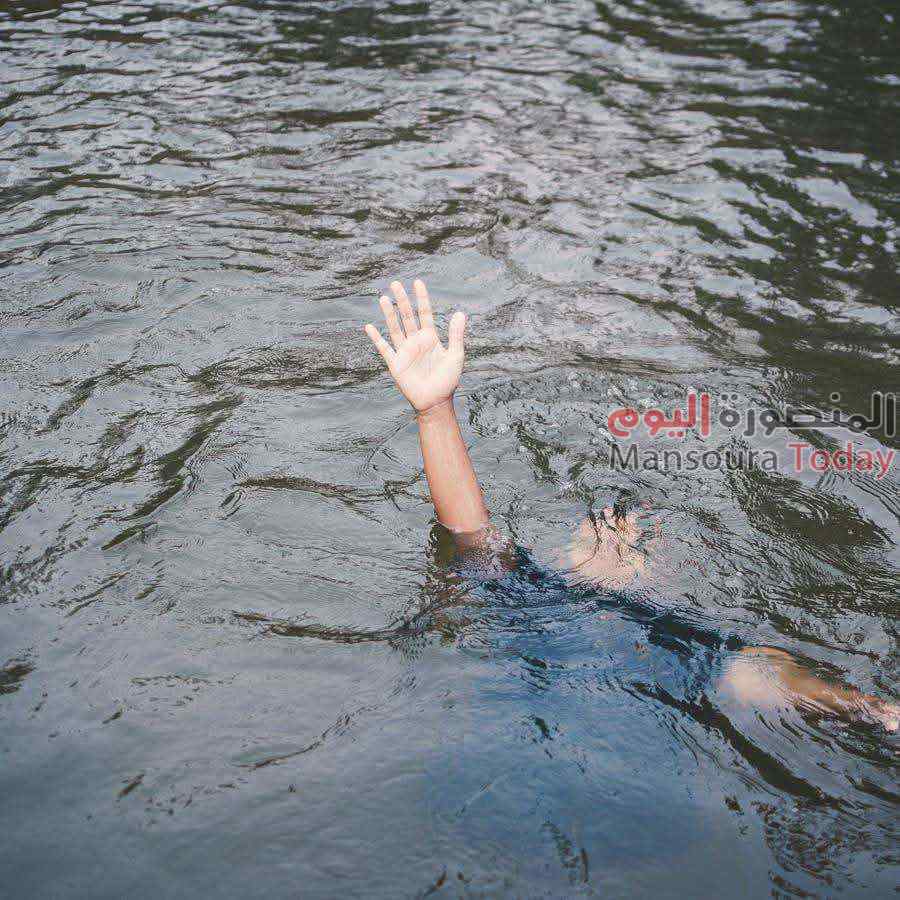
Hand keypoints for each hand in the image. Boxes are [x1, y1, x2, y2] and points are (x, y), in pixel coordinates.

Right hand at [364, 279, 466, 412]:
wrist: (435, 401)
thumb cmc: (447, 380)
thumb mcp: (455, 355)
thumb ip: (456, 334)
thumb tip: (460, 313)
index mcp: (431, 338)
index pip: (425, 313)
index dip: (421, 298)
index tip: (417, 282)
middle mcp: (416, 341)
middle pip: (407, 316)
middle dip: (402, 300)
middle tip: (396, 283)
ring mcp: (405, 351)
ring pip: (395, 328)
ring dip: (389, 314)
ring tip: (384, 298)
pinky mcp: (396, 363)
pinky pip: (384, 348)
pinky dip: (376, 338)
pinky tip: (369, 327)